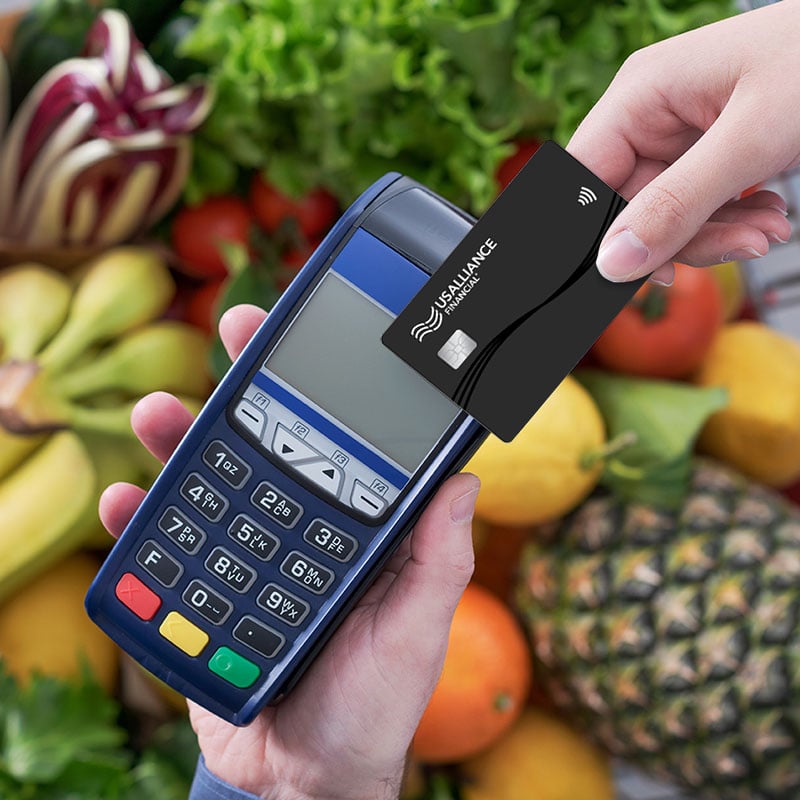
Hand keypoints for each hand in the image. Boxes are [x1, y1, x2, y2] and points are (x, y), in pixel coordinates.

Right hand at [99, 304, 479, 799]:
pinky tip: (122, 503)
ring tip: (155, 412)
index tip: (318, 337)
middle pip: (272, 443)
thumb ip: (440, 562)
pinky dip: (141, 525)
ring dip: (181, 441)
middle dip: (251, 385)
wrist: (307, 774)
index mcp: (356, 526)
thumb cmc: (373, 702)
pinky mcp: (203, 589)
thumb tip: (465, 481)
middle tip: (233, 332)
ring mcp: (249, 553)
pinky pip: (167, 547)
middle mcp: (301, 526)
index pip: (341, 441)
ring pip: (212, 481)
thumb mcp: (416, 631)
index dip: (333, 387)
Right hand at [568, 0, 797, 285]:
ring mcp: (679, 136)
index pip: (584, 180)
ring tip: (768, 230)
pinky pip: (697, 208)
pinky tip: (767, 216)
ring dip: (716, 235)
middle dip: (683, 238)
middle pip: (630, 207)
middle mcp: (650, 116)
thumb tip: (613, 263)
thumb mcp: (750, 140)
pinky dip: (732, 223)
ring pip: (667, 216)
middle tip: (741, 247)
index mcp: (640, 95)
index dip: (597, 232)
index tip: (627, 272)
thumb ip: (678, 205)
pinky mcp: (707, 154)